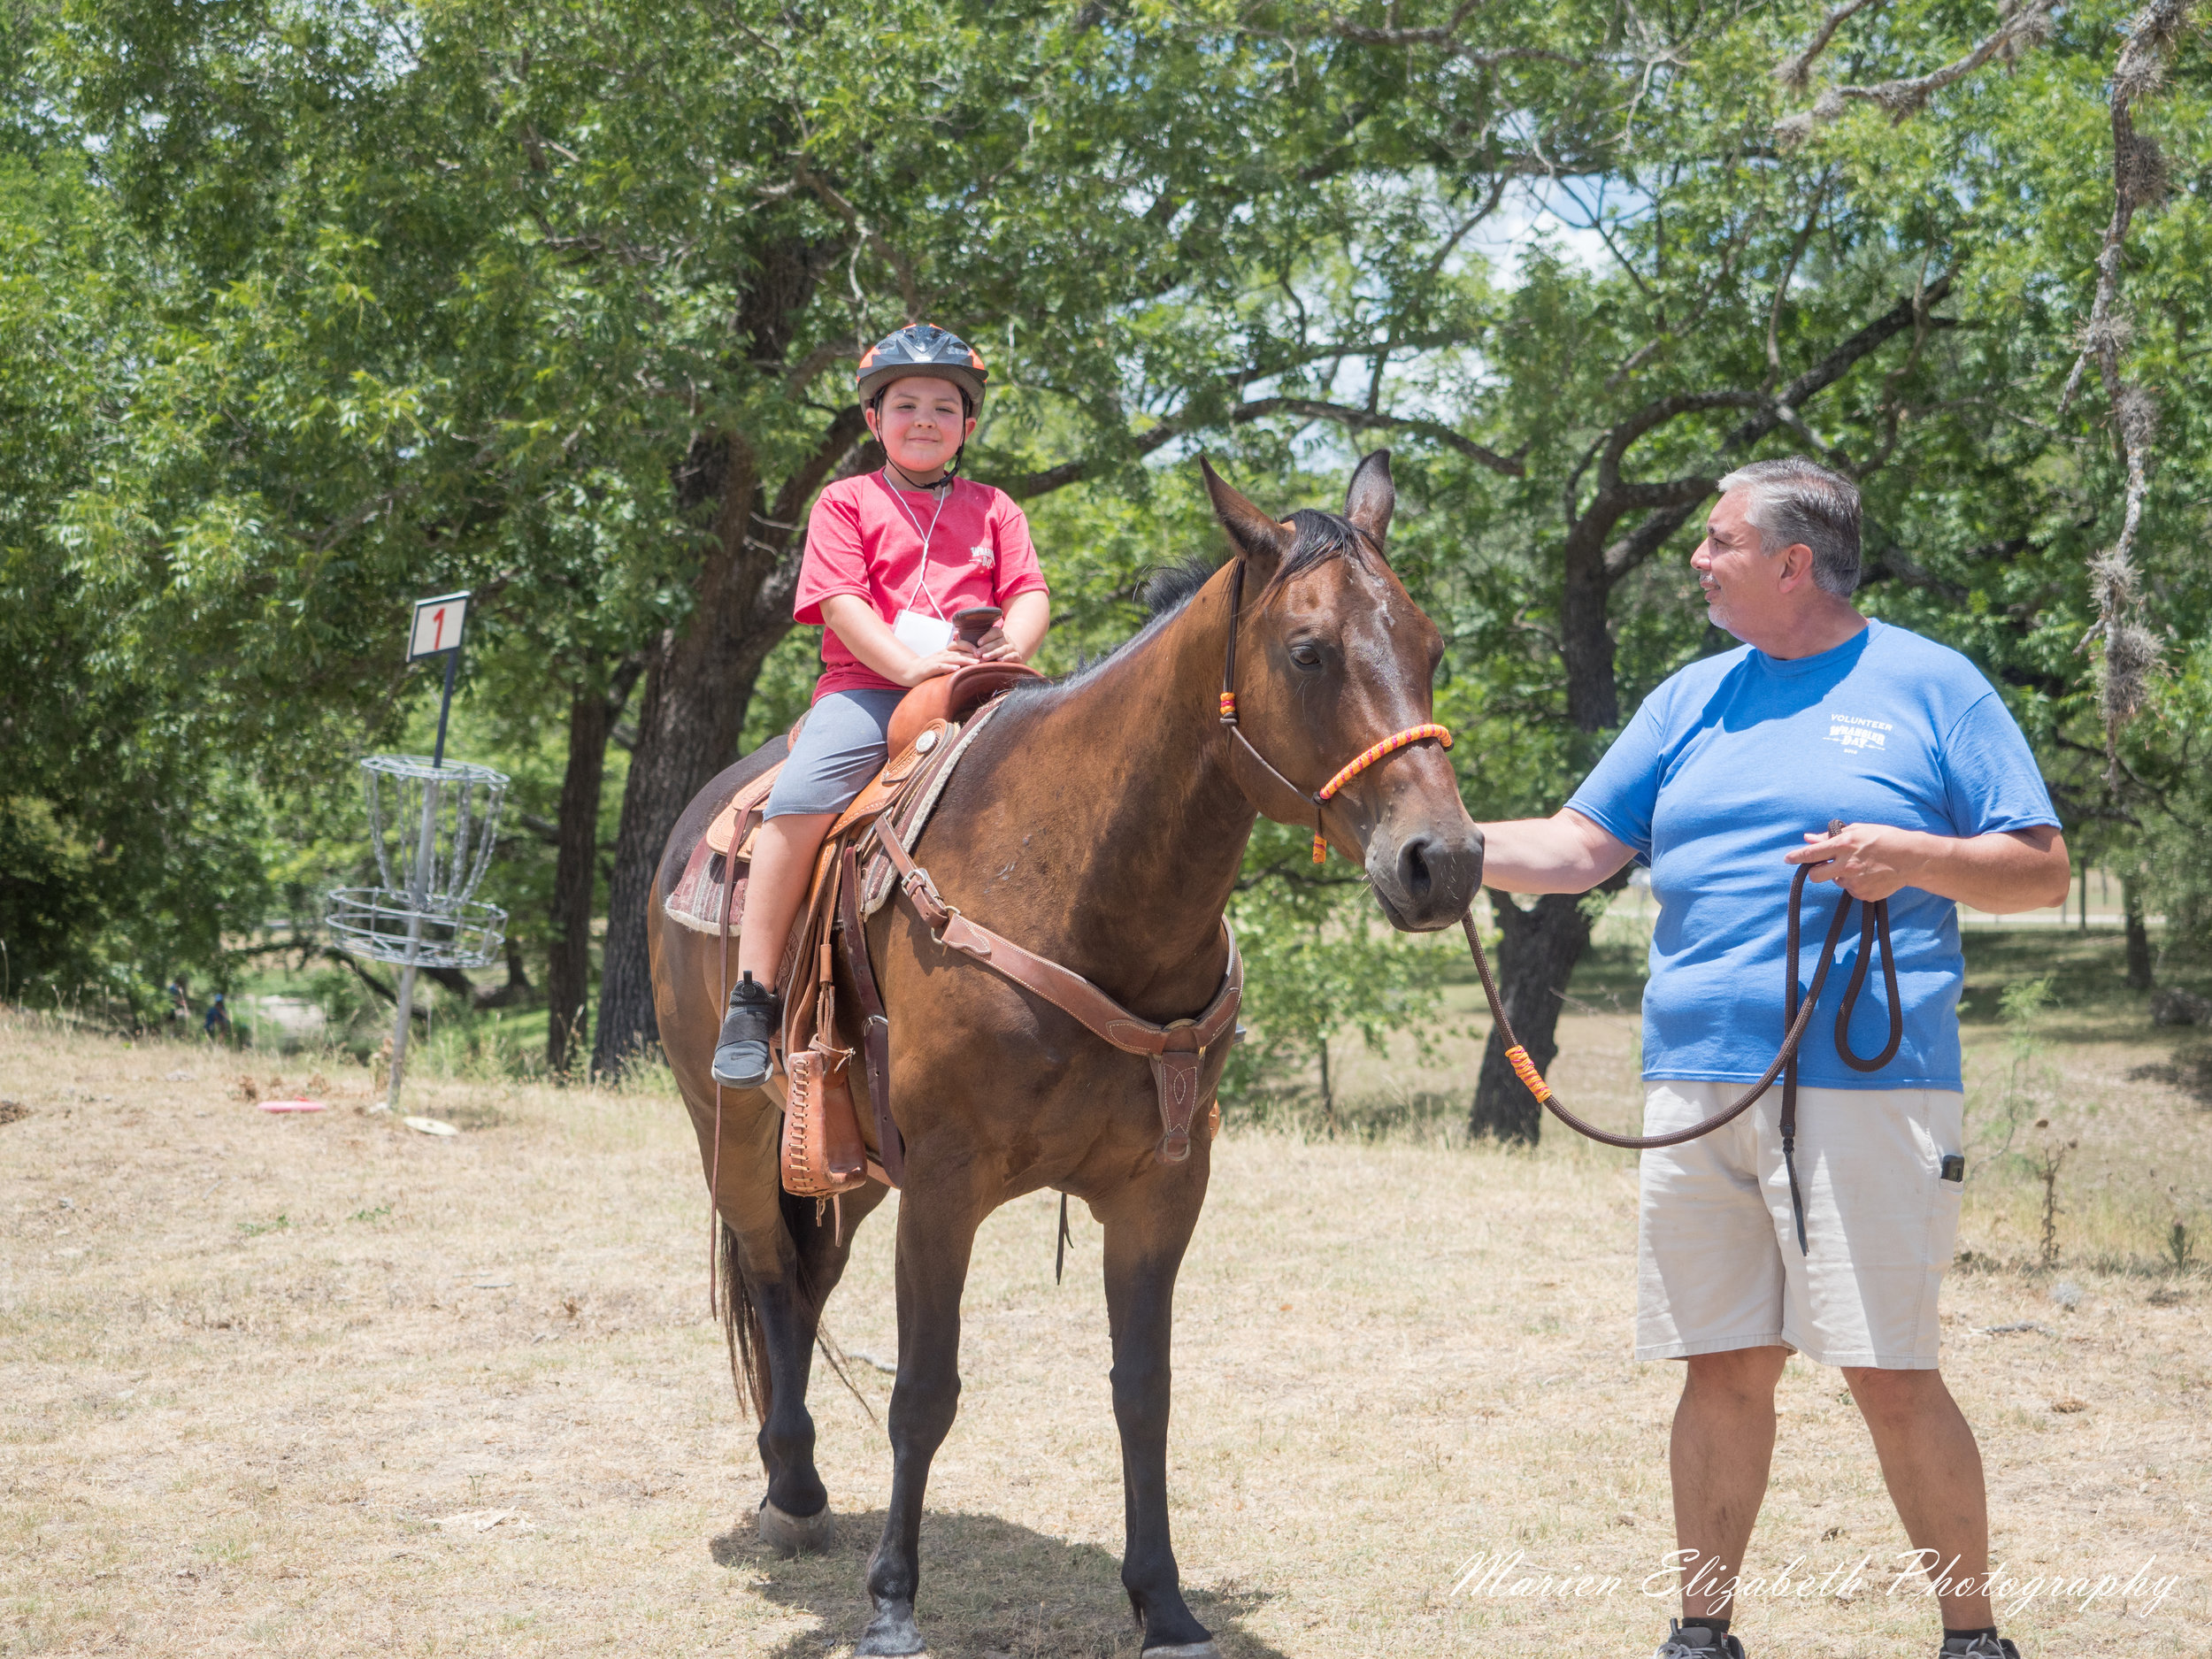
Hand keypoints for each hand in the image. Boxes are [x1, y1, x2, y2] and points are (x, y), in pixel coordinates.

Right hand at [895, 643, 977, 687]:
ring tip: (975, 663)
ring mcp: (936, 660)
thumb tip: (972, 662)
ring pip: (952, 658)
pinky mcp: (930, 668)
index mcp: (946, 651)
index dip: (971, 646)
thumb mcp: (944, 662)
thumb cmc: (930, 669)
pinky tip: (956, 669)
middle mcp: (942, 654)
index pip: (960, 644)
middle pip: (959, 651)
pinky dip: (948, 668)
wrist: (911, 672)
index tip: (982, 652)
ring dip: (965, 660)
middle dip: (973, 654)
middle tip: (985, 658)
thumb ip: (956, 660)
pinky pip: (940, 667)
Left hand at [972, 623, 1020, 662]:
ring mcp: (1012, 648)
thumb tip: (956, 633)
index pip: (995, 632)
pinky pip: (1012, 656)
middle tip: (977, 654)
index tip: (978, 643)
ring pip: (1003, 649)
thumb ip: (973, 639)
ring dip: (994, 653)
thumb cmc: (994, 648)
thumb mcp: (987, 642)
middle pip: (997, 642)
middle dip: (986, 648)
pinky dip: (1006, 658)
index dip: (987, 637)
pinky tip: (999, 661)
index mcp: (999, 634)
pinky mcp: (1017, 656)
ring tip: (985, 658)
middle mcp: (1006, 639)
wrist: (1013, 654)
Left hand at [1785, 821, 1927, 901]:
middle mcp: (1846, 865)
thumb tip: (1809, 838)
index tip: (1787, 859)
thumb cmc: (1885, 839)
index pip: (1811, 854)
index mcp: (1843, 845)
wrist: (1913, 858)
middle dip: (1816, 872)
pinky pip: (1852, 891)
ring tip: (1862, 866)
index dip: (1796, 857)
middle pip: (1815, 876)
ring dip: (1842, 875)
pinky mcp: (1864, 894)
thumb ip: (1830, 837)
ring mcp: (1855, 882)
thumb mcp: (1858, 830)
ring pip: (1836, 881)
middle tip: (1827, 866)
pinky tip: (1870, 875)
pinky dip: (1857, 884)